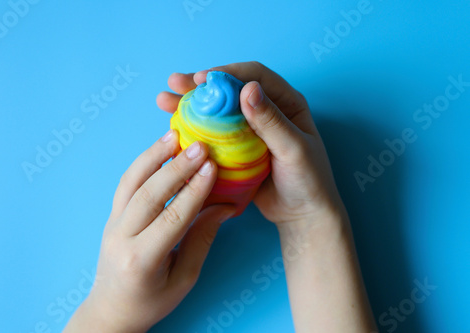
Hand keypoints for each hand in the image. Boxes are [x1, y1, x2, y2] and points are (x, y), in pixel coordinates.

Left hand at [64, 132, 235, 331]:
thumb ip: (202, 239)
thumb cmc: (151, 301)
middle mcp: (121, 238)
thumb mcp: (184, 278)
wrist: (112, 308)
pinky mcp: (111, 215)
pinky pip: (125, 184)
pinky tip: (158, 148)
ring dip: (153, 155)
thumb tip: (225, 206)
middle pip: (149, 194)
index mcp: (142, 260)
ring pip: (130, 182)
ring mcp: (112, 224)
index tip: (212, 167)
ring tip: (174, 135)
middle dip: (176, 167)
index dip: (194, 191)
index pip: (172, 218)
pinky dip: (142, 163)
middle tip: (200, 146)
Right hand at [157, 61, 343, 224]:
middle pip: (230, 90)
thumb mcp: (293, 150)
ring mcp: (249, 130)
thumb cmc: (307, 181)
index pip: (254, 76)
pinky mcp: (236, 148)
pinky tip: (175, 126)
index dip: (227, 74)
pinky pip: (213, 133)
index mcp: (286, 102)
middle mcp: (266, 111)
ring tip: (164, 101)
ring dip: (191, 104)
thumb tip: (247, 89)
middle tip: (174, 83)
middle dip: (201, 86)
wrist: (302, 215)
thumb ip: (270, 121)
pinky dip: (194, 128)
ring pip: (217, 110)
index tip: (201, 80)